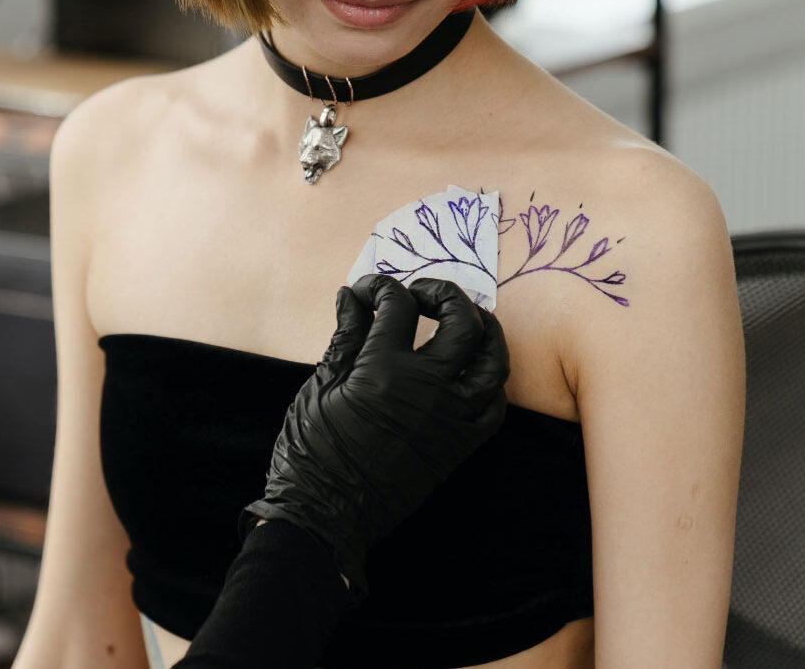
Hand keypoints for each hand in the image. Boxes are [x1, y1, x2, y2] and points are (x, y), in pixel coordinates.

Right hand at [244, 274, 510, 599]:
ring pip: (492, 361)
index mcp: (382, 369)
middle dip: (445, 295)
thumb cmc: (311, 452)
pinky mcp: (459, 447)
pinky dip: (488, 382)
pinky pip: (493, 407)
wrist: (324, 516)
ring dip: (484, 332)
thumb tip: (351, 297)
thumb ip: (344, 337)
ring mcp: (449, 418)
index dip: (380, 288)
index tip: (366, 292)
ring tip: (463, 322)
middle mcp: (426, 388)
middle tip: (422, 294)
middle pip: (462, 322)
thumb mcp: (319, 386)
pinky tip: (468, 373)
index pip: (397, 305)